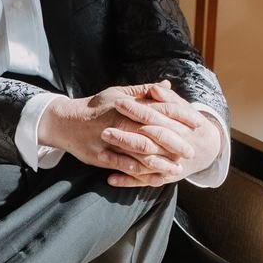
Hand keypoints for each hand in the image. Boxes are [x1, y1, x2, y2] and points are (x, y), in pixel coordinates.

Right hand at [39, 82, 207, 179]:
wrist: (65, 122)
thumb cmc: (95, 106)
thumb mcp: (118, 93)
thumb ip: (143, 91)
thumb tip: (166, 85)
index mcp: (127, 105)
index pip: (160, 110)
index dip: (180, 118)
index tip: (197, 125)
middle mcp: (120, 121)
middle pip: (153, 133)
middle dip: (174, 144)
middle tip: (191, 152)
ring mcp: (109, 140)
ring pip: (140, 152)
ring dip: (161, 162)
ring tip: (176, 168)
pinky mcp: (100, 156)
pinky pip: (123, 165)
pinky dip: (139, 172)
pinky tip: (153, 177)